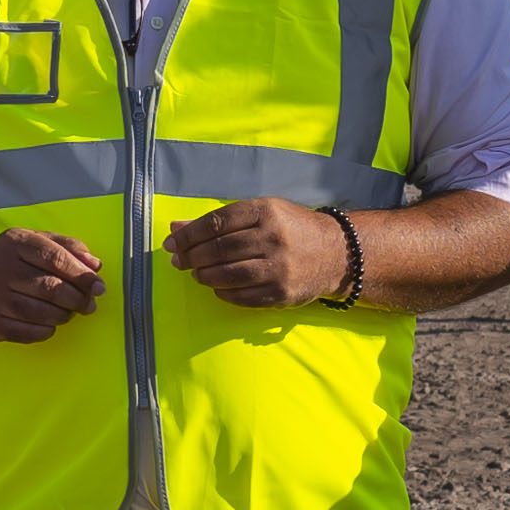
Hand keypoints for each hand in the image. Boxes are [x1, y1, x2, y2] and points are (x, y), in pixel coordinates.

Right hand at [0, 227, 107, 345]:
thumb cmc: (10, 260)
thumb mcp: (35, 242)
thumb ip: (67, 247)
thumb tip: (96, 265)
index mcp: (14, 243)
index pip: (55, 258)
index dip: (82, 275)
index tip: (99, 287)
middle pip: (51, 288)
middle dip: (77, 299)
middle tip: (88, 304)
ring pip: (42, 313)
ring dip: (64, 315)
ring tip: (69, 311)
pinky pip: (30, 333)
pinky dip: (47, 330)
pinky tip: (49, 322)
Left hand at [167, 198, 349, 310]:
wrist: (337, 253)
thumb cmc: (291, 229)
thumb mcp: (261, 213)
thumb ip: (219, 221)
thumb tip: (176, 228)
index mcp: (266, 212)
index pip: (216, 222)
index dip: (189, 234)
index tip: (173, 242)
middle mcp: (273, 238)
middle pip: (219, 249)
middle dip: (191, 256)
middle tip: (178, 261)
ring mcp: (279, 268)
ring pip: (228, 274)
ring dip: (204, 275)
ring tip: (197, 274)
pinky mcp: (282, 293)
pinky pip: (242, 297)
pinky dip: (223, 293)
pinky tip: (218, 287)